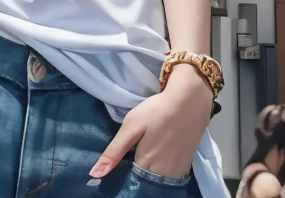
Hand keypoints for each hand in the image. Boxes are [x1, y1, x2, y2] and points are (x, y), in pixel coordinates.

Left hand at [90, 63, 212, 179]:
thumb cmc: (157, 111)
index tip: (121, 168)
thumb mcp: (131, 126)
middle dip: (137, 175)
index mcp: (145, 165)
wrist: (190, 101)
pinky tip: (161, 157)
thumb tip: (94, 174)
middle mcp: (162, 174)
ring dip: (151, 175)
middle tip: (134, 158)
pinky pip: (171, 177)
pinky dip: (164, 172)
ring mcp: (176, 171)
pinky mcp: (186, 165)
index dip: (123, 177)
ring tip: (146, 157)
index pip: (130, 182)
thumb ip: (114, 152)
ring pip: (158, 181)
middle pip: (145, 182)